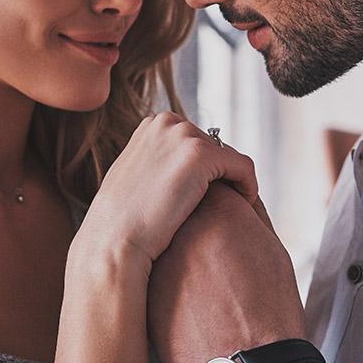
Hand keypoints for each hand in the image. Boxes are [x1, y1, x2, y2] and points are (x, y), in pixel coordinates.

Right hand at [76, 113, 259, 267]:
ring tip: (234, 207)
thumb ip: (157, 163)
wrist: (113, 241)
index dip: (206, 170)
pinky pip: (242, 167)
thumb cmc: (122, 222)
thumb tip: (176, 169)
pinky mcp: (201, 154)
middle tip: (225, 203)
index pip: (196, 140)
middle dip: (220, 174)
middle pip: (215, 146)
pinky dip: (249, 186)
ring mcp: (183, 135)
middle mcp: (167, 122)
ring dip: (234, 181)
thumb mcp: (136, 178)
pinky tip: (246, 206)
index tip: (209, 195)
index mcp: (152, 124)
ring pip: (230, 157)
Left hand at [147, 183, 306, 362]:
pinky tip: (194, 301)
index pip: (211, 185)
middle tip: (219, 254)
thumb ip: (251, 212)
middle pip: (184, 210)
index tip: (231, 226)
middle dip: (197, 224)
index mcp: (220, 210)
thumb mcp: (273, 247)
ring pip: (167, 241)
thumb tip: (239, 196)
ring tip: (209, 281)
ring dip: (182, 251)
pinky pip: (156, 271)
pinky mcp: (147, 287)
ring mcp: (161, 256)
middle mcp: (185, 227)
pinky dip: (172, 280)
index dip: (223, 205)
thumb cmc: (271, 308)